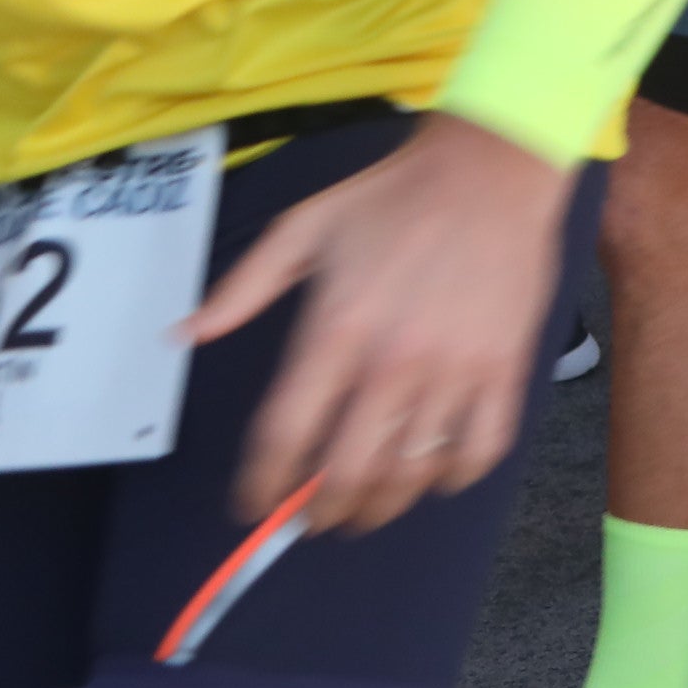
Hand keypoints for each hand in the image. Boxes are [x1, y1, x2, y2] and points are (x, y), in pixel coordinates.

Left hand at [187, 113, 569, 535]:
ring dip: (381, 505)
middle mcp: (394, 361)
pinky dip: (453, 477)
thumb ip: (241, 287)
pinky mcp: (505, 368)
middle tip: (311, 517)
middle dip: (320, 512)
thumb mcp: (302, 228)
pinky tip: (434, 472)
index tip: (253, 505)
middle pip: (348, 473)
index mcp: (336, 329)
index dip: (262, 485)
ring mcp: (455, 369)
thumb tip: (183, 336)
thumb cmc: (392, 199)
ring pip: (412, 473)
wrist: (492, 169)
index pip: (286, 435)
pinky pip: (479, 450)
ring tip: (365, 506)